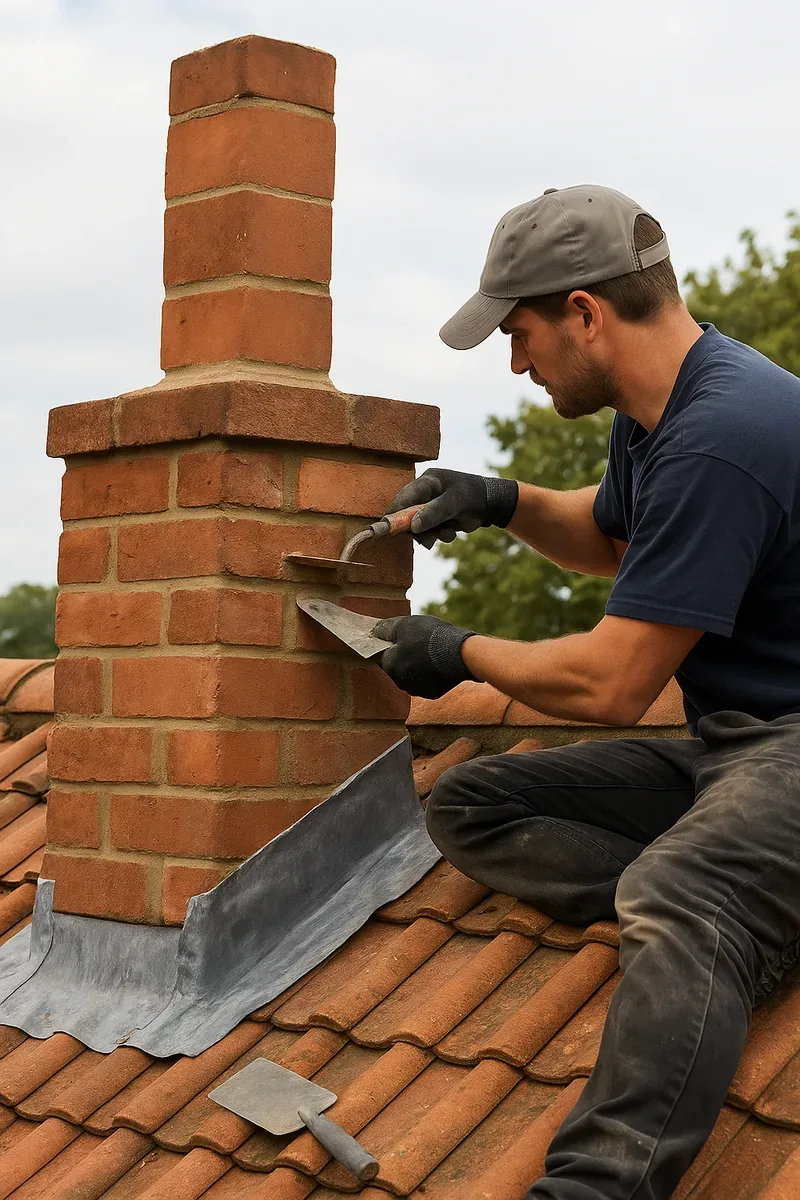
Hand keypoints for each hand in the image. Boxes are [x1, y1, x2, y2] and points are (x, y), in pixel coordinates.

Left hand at [373, 614, 476, 698]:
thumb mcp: (404, 624)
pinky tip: (439, 661)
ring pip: (411, 675)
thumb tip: (375, 631)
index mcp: (389, 665)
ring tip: (430, 650)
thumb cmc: (429, 636)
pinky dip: (430, 673)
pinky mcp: (432, 693)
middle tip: (418, 641)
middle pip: (397, 666)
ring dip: (416, 665)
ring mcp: (416, 690)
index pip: (382, 655)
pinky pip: (426, 682)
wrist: (460, 654)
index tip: (401, 637)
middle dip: (404, 656)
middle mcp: (399, 682)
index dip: (391, 644)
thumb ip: (385, 628)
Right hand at [385, 468, 518, 548]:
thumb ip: (433, 513)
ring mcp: (428, 506)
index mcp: (426, 482)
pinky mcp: (434, 518)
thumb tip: (412, 527)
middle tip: (427, 541)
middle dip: (417, 530)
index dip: (393, 514)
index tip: (384, 529)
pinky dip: (438, 536)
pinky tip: (452, 532)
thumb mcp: (455, 503)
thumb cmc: (473, 496)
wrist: (491, 504)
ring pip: (417, 527)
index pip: (403, 498)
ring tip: (448, 534)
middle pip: (406, 515)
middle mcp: (424, 494)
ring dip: (430, 535)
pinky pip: (428, 532)